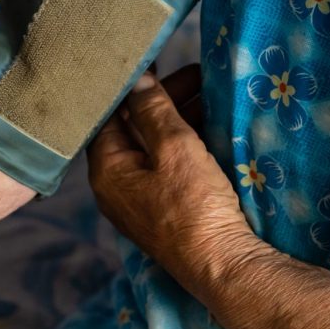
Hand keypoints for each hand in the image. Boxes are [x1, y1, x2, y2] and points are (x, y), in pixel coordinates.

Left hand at [87, 64, 260, 299]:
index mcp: (107, 171)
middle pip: (134, 129)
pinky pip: (168, 165)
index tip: (159, 61)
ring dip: (179, 118)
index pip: (109, 114)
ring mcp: (139, 200)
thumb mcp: (175, 148)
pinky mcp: (164, 209)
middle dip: (164, 99)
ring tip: (210, 94)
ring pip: (154, 146)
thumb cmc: (194, 207)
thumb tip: (136, 79)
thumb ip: (153, 110)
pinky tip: (210, 126)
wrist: (223, 266)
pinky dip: (185, 142)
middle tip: (198, 75)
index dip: (133, 85)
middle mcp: (116, 186)